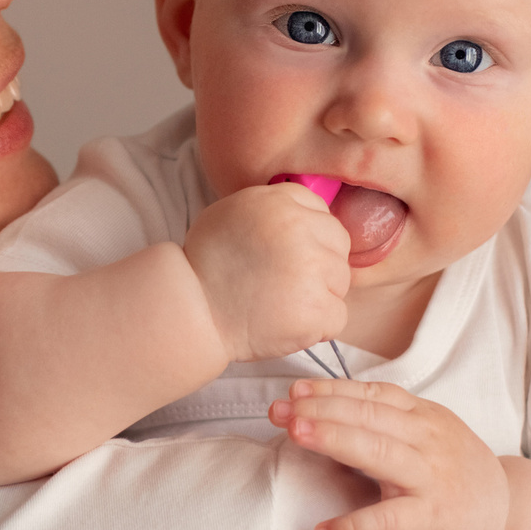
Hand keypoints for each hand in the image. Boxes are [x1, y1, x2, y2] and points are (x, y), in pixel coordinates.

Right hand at [180, 184, 350, 364]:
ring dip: (318, 297)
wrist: (190, 311)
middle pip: (338, 247)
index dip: (308, 238)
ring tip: (279, 304)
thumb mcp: (234, 212)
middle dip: (318, 266)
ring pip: (340, 283)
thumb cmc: (206, 265)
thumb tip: (311, 217)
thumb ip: (274, 209)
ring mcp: (311, 270)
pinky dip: (316, 327)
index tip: (284, 256)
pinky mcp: (315, 310)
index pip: (323, 214)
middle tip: (282, 283)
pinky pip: (337, 318)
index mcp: (280, 202)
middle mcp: (299, 230)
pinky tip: (286, 324)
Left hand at [268, 378, 509, 529]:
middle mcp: (428, 440)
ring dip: (334, 441)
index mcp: (423, 416)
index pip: (372, 395)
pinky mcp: (431, 519)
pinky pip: (387, 520)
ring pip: (378, 453)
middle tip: (281, 411)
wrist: (504, 517)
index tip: (294, 392)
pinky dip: (354, 525)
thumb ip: (383, 420)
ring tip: (295, 436)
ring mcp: (431, 479)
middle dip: (321, 410)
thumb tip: (318, 407)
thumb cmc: (452, 473)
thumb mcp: (427, 434)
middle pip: (369, 417)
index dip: (331, 391)